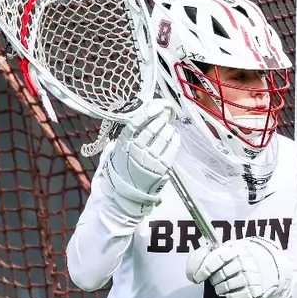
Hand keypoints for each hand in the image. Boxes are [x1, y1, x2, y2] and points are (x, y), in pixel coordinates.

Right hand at [100, 99, 179, 214]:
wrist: (127, 191)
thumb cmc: (125, 165)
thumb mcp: (121, 148)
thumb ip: (131, 133)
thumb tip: (146, 112)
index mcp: (124, 143)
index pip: (136, 123)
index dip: (148, 112)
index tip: (157, 106)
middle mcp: (136, 150)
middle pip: (152, 128)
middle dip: (161, 119)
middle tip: (164, 116)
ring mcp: (150, 159)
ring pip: (163, 137)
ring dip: (168, 128)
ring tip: (168, 127)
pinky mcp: (161, 168)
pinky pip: (172, 149)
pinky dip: (175, 139)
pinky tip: (174, 136)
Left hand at [185, 237, 289, 297]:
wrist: (275, 270)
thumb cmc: (250, 258)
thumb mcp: (237, 248)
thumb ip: (220, 251)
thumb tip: (198, 256)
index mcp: (239, 249)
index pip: (217, 259)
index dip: (204, 269)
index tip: (197, 276)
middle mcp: (246, 262)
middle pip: (220, 275)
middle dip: (214, 280)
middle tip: (216, 280)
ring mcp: (252, 277)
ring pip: (226, 287)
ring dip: (220, 289)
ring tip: (223, 287)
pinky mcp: (256, 290)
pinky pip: (235, 297)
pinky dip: (230, 296)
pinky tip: (232, 292)